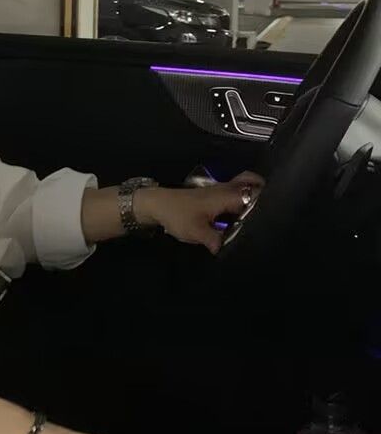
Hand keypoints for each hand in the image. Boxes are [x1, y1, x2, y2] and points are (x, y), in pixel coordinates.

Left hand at [135, 172, 264, 253]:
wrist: (156, 205)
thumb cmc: (177, 215)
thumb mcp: (197, 233)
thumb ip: (217, 241)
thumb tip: (229, 250)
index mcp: (227, 196)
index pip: (256, 194)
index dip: (269, 202)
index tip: (277, 216)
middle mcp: (226, 189)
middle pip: (252, 183)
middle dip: (265, 193)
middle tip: (271, 213)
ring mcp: (218, 190)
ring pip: (243, 186)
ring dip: (252, 195)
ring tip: (260, 217)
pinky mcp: (211, 195)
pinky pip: (233, 192)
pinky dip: (241, 199)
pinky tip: (241, 218)